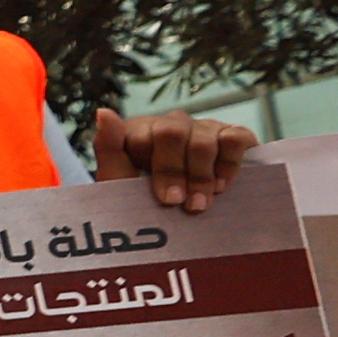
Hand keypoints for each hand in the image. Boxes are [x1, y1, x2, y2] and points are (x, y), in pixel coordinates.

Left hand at [89, 107, 252, 211]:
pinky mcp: (233, 134)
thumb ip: (109, 148)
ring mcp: (202, 128)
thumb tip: (103, 112)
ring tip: (200, 204)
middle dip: (176, 172)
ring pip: (202, 140)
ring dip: (201, 176)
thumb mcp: (121, 181)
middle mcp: (171, 125)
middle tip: (179, 202)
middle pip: (171, 133)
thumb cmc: (147, 203)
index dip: (154, 170)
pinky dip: (229, 164)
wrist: (185, 224)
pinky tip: (222, 186)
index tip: (165, 199)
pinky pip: (235, 138)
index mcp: (139, 132)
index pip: (141, 138)